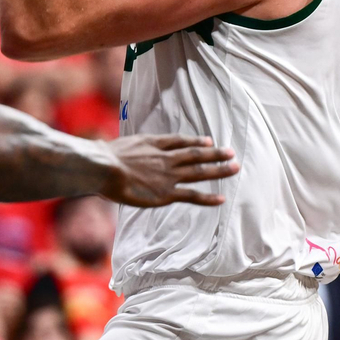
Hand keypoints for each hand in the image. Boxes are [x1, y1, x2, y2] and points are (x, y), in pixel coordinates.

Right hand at [99, 134, 236, 206]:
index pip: (180, 141)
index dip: (195, 141)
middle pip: (196, 154)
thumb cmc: (104, 158)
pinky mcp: (167, 193)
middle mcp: (166, 158)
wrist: (106, 167)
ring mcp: (168, 175)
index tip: (208, 140)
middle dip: (215, 153)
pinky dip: (208, 197)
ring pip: (199, 171)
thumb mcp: (115, 145)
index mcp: (154, 144)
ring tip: (234, 168)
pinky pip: (192, 195)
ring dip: (219, 170)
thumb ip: (123, 149)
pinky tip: (221, 198)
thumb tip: (112, 149)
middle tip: (231, 152)